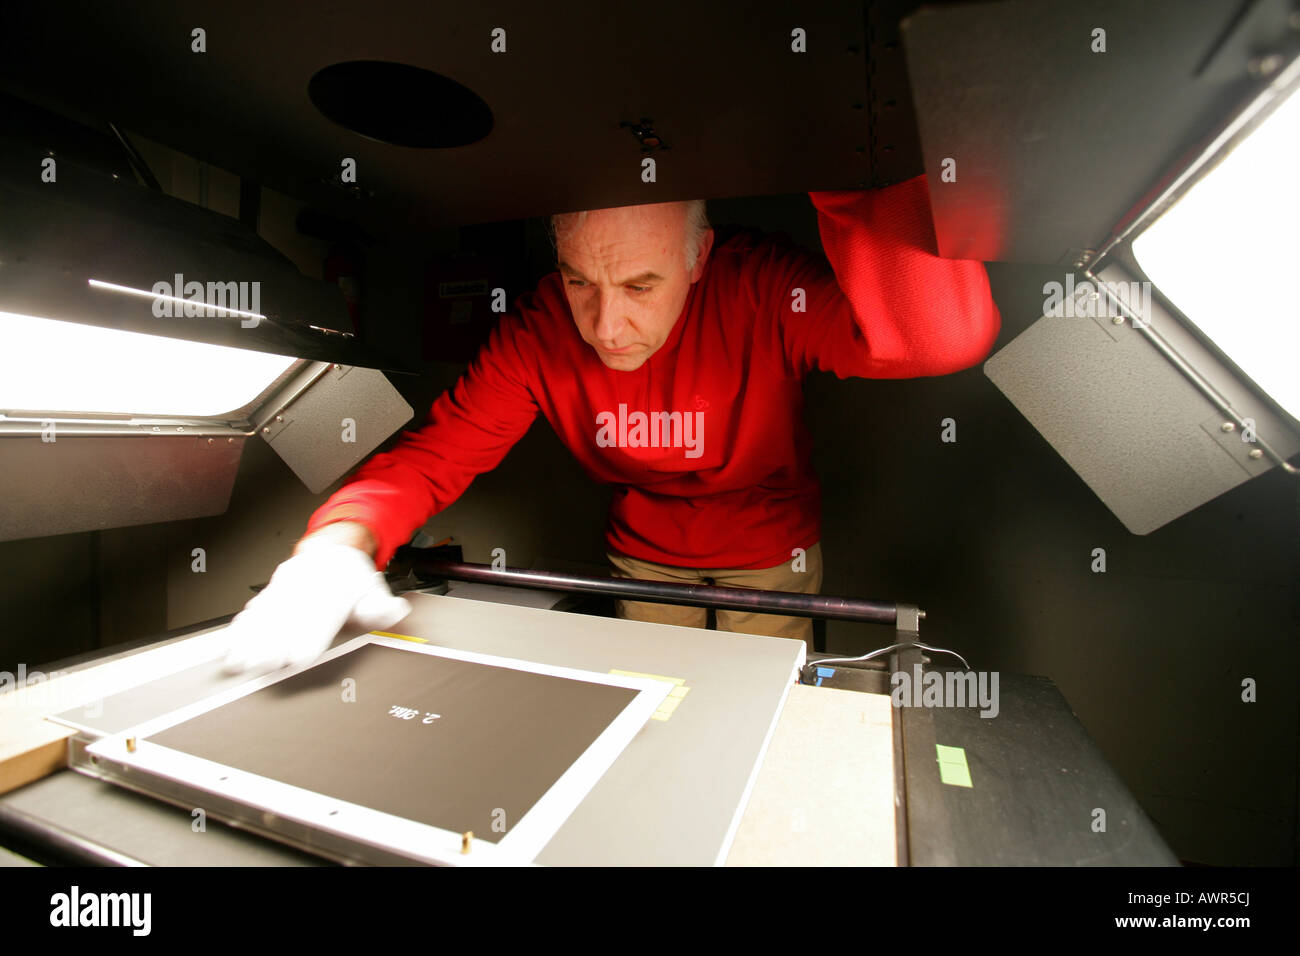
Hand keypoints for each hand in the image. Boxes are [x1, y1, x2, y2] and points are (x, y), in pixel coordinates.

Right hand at [221, 542, 411, 674]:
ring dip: (249, 640)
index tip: (297, 658)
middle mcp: (306, 589)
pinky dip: (239, 628)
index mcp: (333, 590)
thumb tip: (396, 611)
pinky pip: (254, 610)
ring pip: (265, 615)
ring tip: (236, 661)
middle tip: (259, 665)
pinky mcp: (272, 594)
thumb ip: (381, 606)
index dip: (308, 638)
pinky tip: (227, 645)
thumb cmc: (353, 578)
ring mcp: (286, 590)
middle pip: (286, 619)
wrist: (332, 549)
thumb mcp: (374, 589)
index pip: (320, 617)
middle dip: (270, 643)